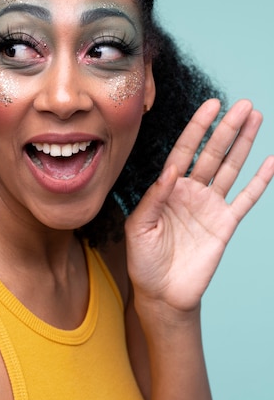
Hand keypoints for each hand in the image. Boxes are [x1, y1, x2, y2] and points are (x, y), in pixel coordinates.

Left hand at [125, 99, 273, 313]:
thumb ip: (155, 196)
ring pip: (231, 168)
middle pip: (213, 153)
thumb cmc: (144, 259)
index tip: (211, 106)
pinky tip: (270, 162)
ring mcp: (211, 206)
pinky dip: (259, 182)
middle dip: (227, 128)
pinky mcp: (226, 225)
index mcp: (168, 188)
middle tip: (244, 105)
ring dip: (244, 144)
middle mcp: (191, 192)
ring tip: (256, 119)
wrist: (162, 294)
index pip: (185, 150)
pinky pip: (246, 199)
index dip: (198, 128)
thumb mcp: (139, 226)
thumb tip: (171, 169)